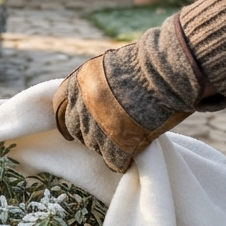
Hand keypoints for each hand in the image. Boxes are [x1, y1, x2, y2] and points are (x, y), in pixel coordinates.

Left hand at [53, 14, 225, 171]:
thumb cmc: (148, 63)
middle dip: (86, 133)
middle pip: (75, 127)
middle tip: (103, 136)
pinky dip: (120, 162)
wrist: (166, 72)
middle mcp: (83, 103)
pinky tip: (127, 161)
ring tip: (119, 147)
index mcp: (79, 81)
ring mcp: (98, 125)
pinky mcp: (117, 143)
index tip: (70, 127)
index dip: (66, 117)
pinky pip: (113, 160)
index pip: (60, 105)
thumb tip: (98, 96)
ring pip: (92, 146)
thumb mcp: (112, 64)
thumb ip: (99, 82)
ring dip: (104, 148)